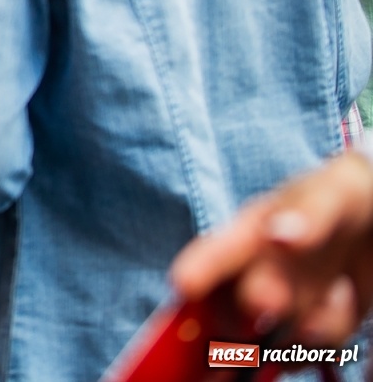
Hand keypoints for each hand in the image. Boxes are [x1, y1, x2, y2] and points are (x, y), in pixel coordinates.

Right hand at [169, 151, 372, 343]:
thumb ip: (309, 211)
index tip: (186, 283)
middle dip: (251, 309)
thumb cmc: (352, 196)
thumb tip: (279, 235)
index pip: (215, 253)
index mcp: (251, 234)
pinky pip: (316, 348)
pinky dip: (332, 334)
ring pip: (277, 337)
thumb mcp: (337, 191)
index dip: (197, 268)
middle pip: (238, 308)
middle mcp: (260, 273)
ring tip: (336, 292)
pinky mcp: (318, 326)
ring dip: (303, 327)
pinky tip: (345, 299)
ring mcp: (289, 303)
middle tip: (273, 301)